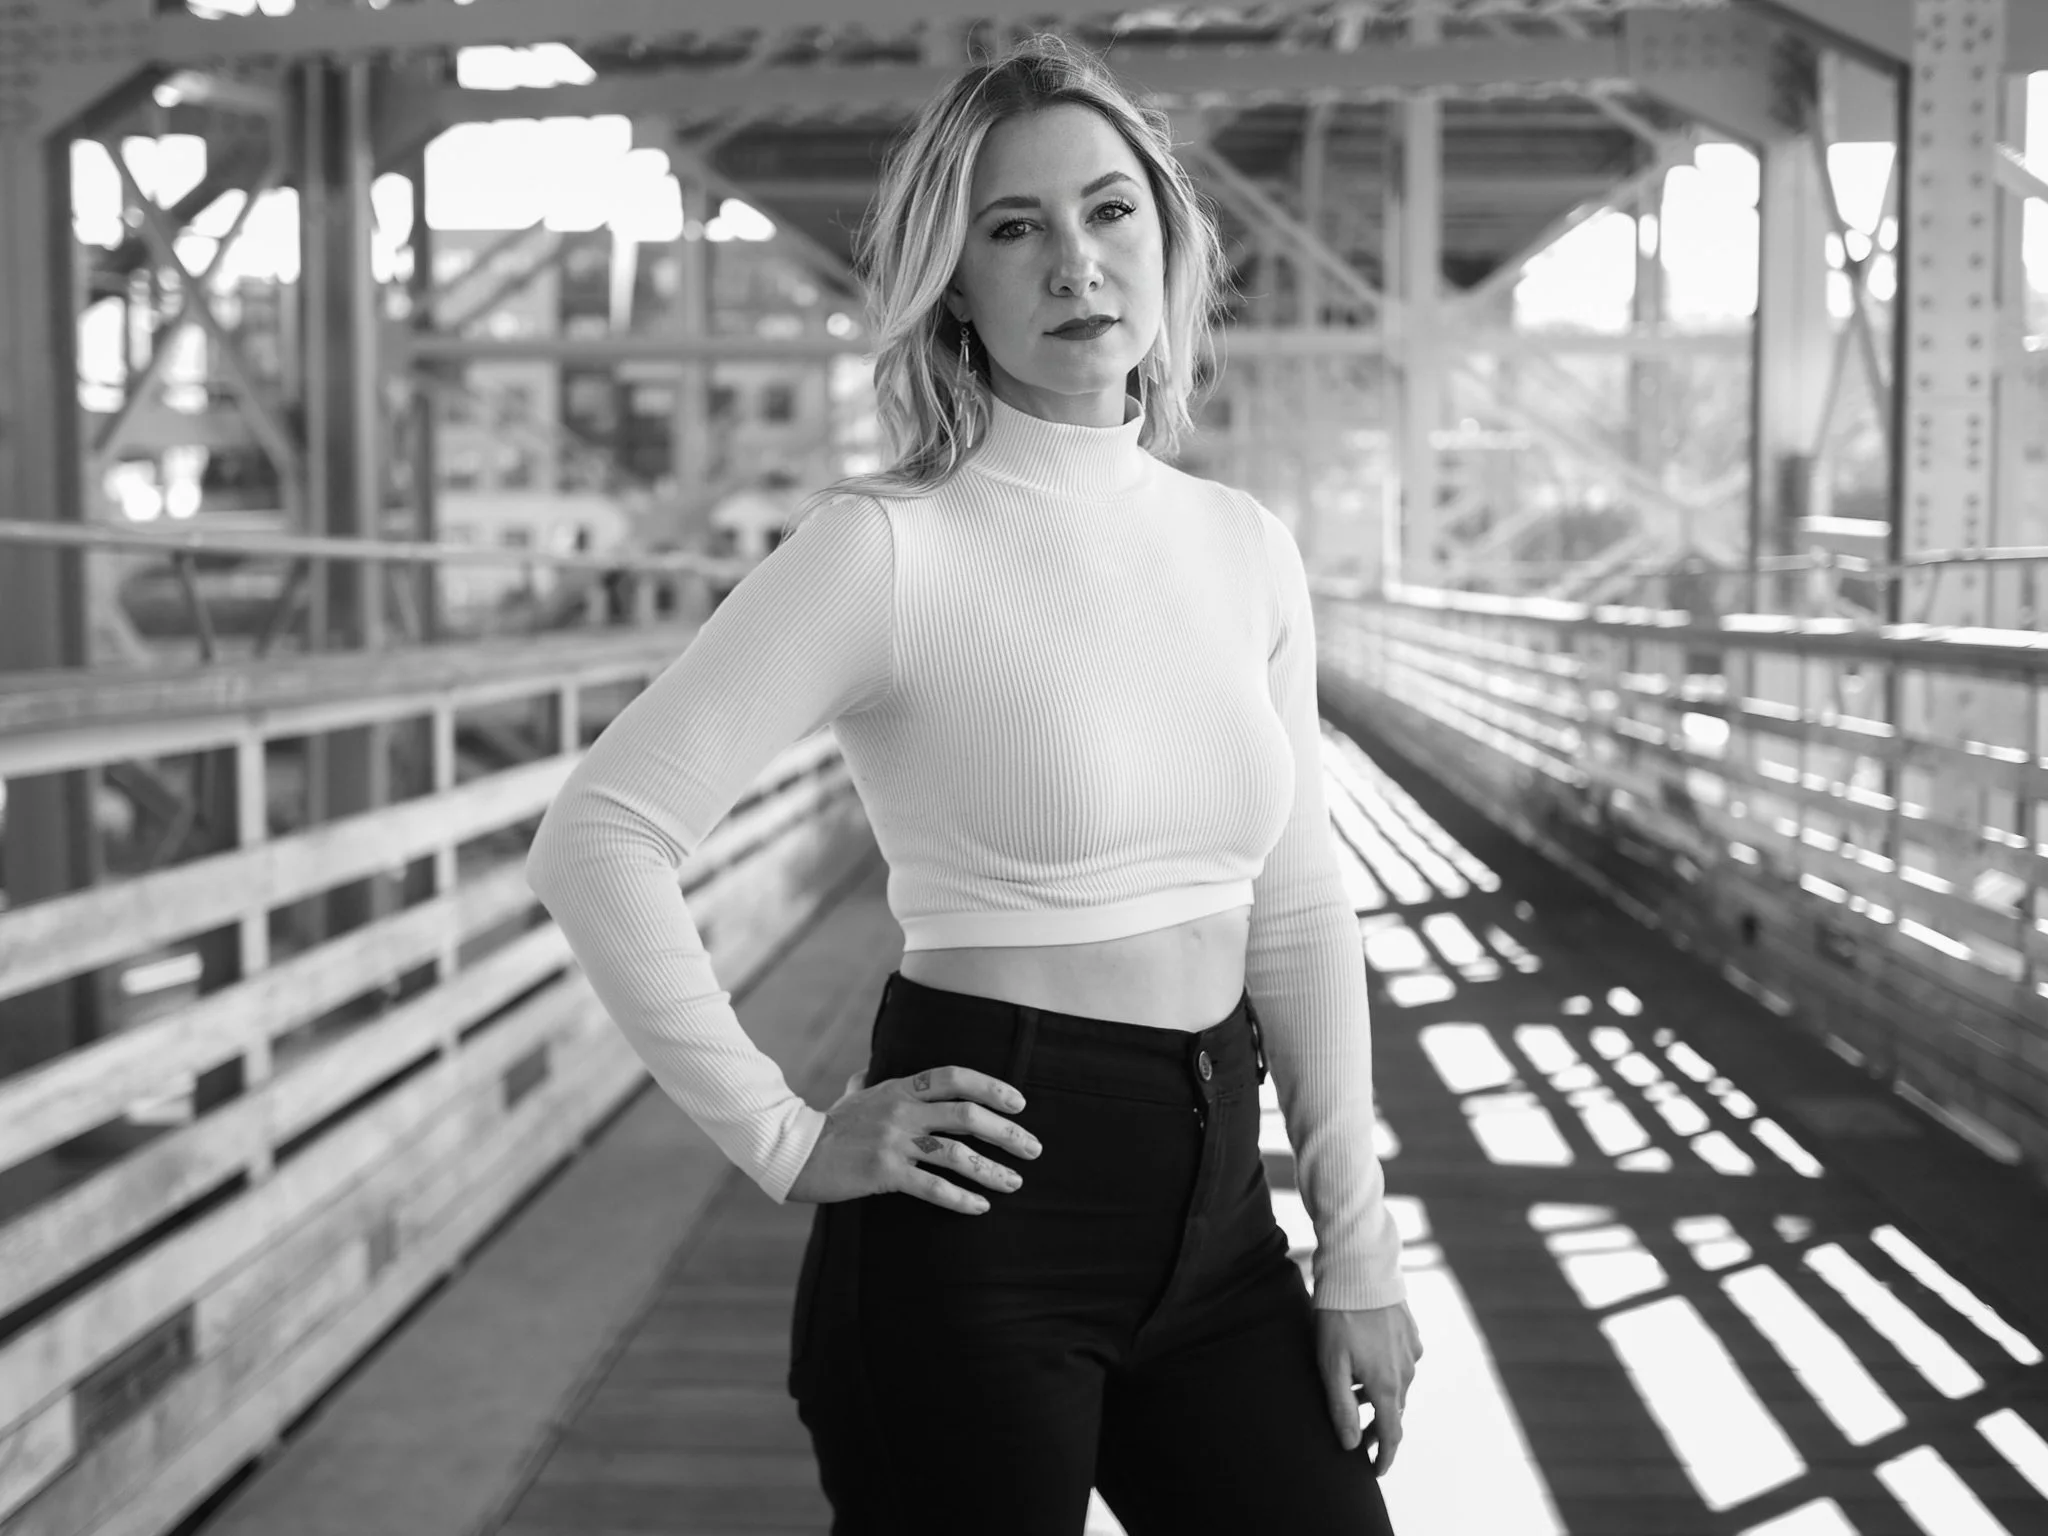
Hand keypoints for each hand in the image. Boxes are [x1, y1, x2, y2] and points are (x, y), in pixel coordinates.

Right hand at [785, 1065, 1042, 1211]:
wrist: (794, 1152)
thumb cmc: (827, 1125)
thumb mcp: (851, 1096)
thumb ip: (867, 1082)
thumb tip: (868, 1071)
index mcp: (900, 1088)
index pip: (955, 1077)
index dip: (991, 1086)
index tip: (1019, 1102)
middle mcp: (902, 1111)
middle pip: (967, 1115)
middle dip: (1007, 1132)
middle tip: (1033, 1147)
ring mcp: (894, 1142)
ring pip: (956, 1154)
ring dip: (992, 1169)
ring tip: (1015, 1182)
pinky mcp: (884, 1174)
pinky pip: (932, 1187)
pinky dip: (960, 1199)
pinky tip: (980, 1207)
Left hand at [1315, 1301, 1421, 1474]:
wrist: (1360, 1272)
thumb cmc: (1339, 1318)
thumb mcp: (1331, 1365)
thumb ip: (1341, 1407)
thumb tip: (1351, 1443)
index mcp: (1386, 1386)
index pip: (1391, 1434)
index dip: (1385, 1457)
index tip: (1376, 1471)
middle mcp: (1405, 1373)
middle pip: (1394, 1411)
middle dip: (1378, 1428)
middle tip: (1360, 1438)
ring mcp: (1410, 1352)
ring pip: (1398, 1386)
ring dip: (1380, 1397)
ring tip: (1356, 1395)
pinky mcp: (1411, 1333)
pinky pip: (1402, 1362)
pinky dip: (1387, 1371)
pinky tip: (1368, 1362)